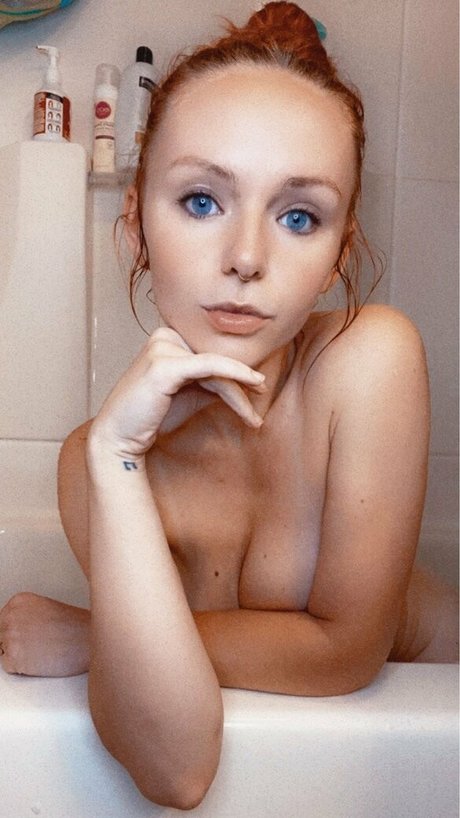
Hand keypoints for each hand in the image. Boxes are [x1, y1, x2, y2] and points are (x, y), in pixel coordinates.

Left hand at [0, 593, 89, 676]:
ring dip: (18, 654)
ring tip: (40, 651)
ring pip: (2, 650)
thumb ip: (26, 616)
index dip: (15, 630)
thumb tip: (16, 629)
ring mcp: (10, 636)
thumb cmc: (76, 626)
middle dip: (15, 642)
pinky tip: (39, 659)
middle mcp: (11, 616)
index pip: (2, 620)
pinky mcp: (13, 657)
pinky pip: (8, 666)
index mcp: (19, 601)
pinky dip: (22, 668)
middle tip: (35, 645)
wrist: (88, 640)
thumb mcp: (46, 609)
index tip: (26, 635)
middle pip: (0, 635)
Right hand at [89, 327, 265, 460]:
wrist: (120, 437)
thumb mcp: (190, 394)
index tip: (258, 390)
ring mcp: (162, 348)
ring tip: (254, 419)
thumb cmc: (153, 417)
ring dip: (240, 394)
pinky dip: (235, 376)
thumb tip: (246, 380)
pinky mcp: (164, 365)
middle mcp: (164, 336)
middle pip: (215, 360)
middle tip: (260, 405)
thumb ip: (213, 382)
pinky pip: (210, 367)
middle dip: (240, 385)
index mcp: (168, 337)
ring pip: (216, 367)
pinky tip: (253, 385)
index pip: (210, 354)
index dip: (236, 373)